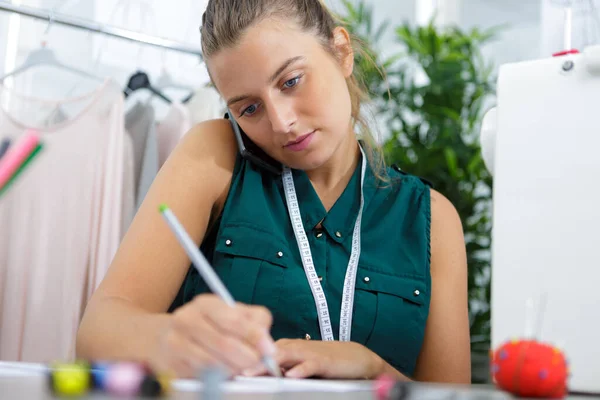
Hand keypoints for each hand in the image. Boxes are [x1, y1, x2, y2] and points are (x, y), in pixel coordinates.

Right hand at [150, 294, 276, 377]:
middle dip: (247, 357)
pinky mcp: (171, 364)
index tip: (269, 350)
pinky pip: (201, 376)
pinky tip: (224, 372)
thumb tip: (267, 344)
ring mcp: (174, 342)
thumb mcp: (237, 314)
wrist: (174, 336)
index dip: (254, 337)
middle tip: (258, 364)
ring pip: (213, 363)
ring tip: (241, 367)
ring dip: (233, 369)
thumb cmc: (215, 324)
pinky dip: (218, 378)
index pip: (233, 320)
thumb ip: (257, 322)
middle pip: (224, 343)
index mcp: (205, 303)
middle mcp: (186, 318)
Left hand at [243, 339, 383, 379]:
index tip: (225, 364)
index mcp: (284, 347)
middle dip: (248, 358)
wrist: (354, 358)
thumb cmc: (323, 361)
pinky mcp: (323, 361)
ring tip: (252, 372)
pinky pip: (309, 365)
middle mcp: (293, 347)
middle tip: (231, 368)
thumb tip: (252, 374)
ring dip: (267, 364)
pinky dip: (299, 370)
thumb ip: (277, 368)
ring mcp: (307, 353)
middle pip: (266, 350)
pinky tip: (290, 376)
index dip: (242, 355)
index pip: (259, 349)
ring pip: (283, 356)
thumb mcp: (297, 364)